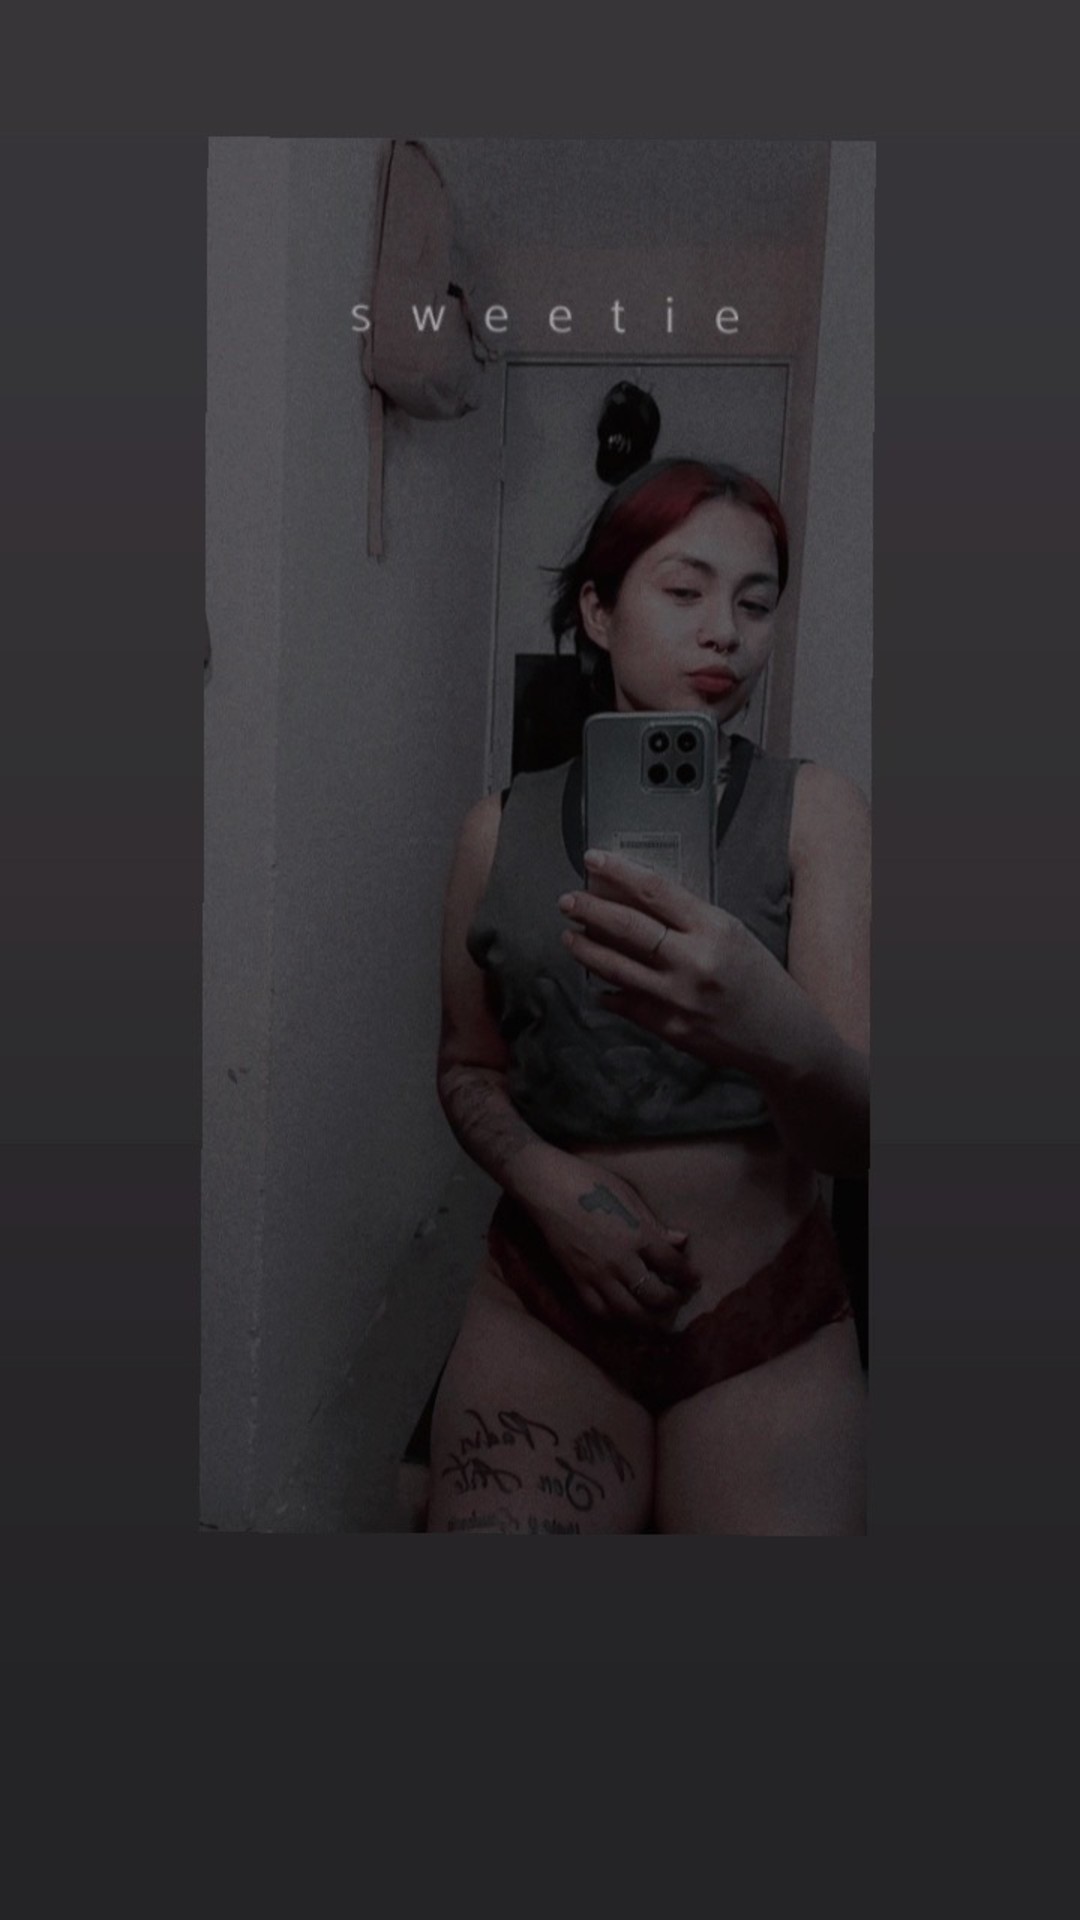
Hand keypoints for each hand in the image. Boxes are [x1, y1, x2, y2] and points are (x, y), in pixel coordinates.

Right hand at [513, 1155, 701, 1324]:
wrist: (547, 1188)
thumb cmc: (591, 1182)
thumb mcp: (630, 1196)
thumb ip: (655, 1224)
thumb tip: (681, 1241)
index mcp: (637, 1235)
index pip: (672, 1265)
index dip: (688, 1276)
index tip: (695, 1280)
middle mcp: (620, 1261)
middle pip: (654, 1296)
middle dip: (672, 1302)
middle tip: (679, 1300)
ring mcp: (596, 1274)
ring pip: (628, 1312)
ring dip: (648, 1321)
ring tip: (657, 1321)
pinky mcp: (576, 1280)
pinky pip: (599, 1311)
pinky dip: (615, 1319)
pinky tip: (624, 1318)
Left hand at [558, 849, 777, 1072]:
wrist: (781, 1035)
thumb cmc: (759, 978)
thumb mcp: (733, 934)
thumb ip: (689, 919)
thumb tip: (635, 901)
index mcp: (714, 929)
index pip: (655, 891)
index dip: (618, 872)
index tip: (592, 860)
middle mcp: (694, 961)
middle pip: (628, 926)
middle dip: (590, 909)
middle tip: (568, 900)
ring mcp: (679, 997)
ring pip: (616, 967)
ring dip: (587, 949)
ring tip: (570, 937)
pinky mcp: (670, 1027)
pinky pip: (626, 1003)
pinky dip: (607, 990)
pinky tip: (596, 981)